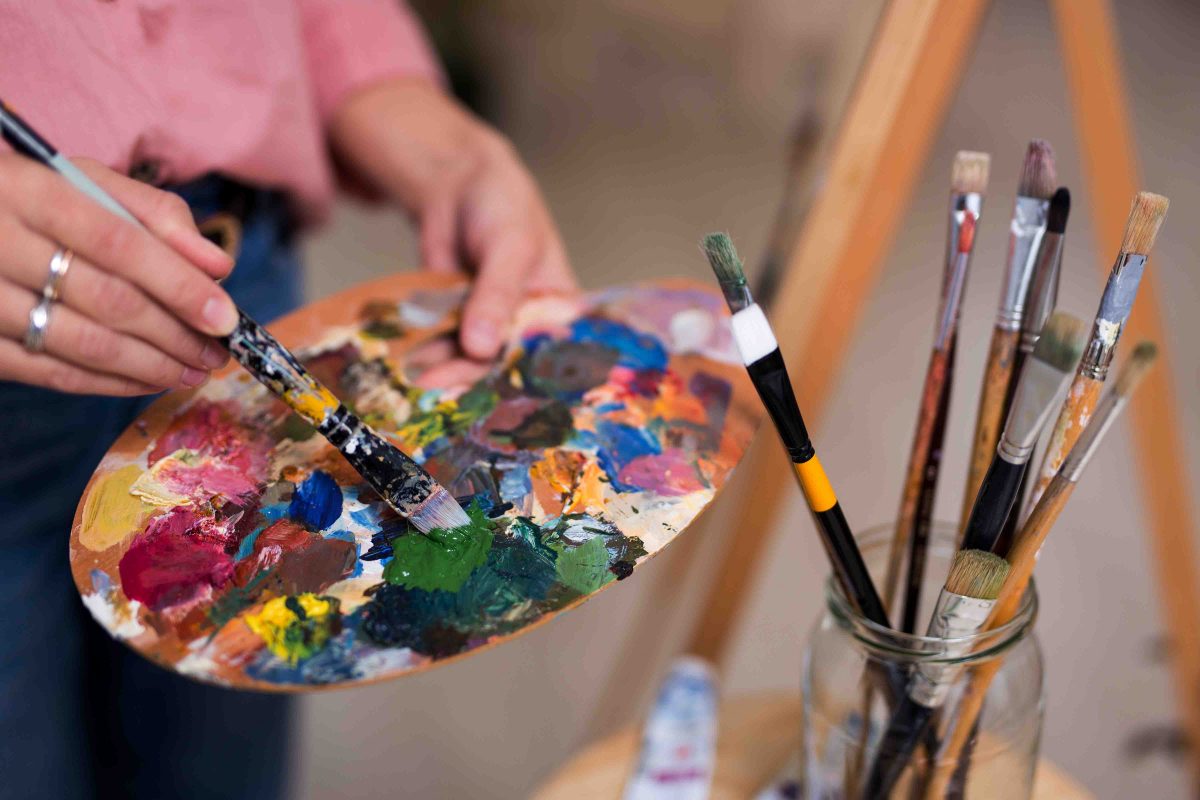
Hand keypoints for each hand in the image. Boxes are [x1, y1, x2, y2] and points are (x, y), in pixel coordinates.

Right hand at [0, 154, 238, 394]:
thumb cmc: (31, 199)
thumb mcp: (83, 182)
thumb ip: (154, 214)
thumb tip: (217, 265)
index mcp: (29, 191)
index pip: (120, 244)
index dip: (179, 285)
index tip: (225, 318)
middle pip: (107, 300)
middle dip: (175, 334)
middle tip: (216, 353)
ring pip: (83, 344)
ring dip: (152, 366)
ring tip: (194, 372)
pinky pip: (52, 373)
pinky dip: (110, 384)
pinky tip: (150, 381)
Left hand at [328, 80, 575, 379]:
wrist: (458, 185)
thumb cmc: (503, 206)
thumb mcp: (508, 246)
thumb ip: (497, 296)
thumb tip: (480, 348)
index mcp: (559, 309)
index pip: (552, 357)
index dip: (528, 383)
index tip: (498, 402)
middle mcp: (529, 325)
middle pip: (505, 365)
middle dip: (472, 378)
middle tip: (438, 385)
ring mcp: (491, 326)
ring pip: (471, 361)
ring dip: (445, 370)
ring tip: (416, 378)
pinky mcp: (459, 323)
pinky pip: (446, 346)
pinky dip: (429, 355)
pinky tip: (408, 367)